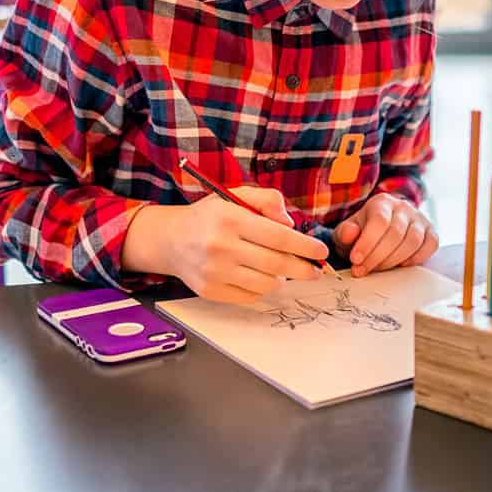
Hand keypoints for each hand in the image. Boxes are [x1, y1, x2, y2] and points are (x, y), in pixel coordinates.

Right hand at [124, 186, 328, 304]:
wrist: (170, 240)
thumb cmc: (210, 216)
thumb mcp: (235, 195)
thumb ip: (268, 200)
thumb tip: (291, 224)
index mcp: (230, 219)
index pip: (279, 237)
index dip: (306, 247)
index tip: (321, 252)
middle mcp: (221, 247)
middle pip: (277, 264)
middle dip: (304, 269)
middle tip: (316, 270)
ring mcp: (214, 272)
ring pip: (267, 284)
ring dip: (282, 278)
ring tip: (281, 269)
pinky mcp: (210, 292)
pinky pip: (250, 297)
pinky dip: (262, 289)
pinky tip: (259, 276)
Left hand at [332, 194, 438, 276]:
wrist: (382, 229)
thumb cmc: (363, 231)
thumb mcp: (348, 231)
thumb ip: (344, 233)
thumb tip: (349, 233)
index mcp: (382, 202)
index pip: (379, 221)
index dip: (368, 243)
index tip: (355, 260)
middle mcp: (404, 208)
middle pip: (396, 233)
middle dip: (377, 256)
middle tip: (362, 270)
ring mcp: (420, 220)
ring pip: (413, 241)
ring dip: (393, 260)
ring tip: (377, 269)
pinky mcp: (431, 232)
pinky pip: (430, 245)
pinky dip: (417, 258)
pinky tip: (401, 266)